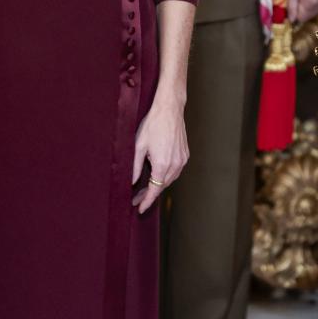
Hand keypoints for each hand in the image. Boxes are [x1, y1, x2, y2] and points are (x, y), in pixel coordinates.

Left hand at [131, 93, 188, 213]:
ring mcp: (182, 160)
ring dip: (158, 185)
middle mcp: (175, 164)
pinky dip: (166, 176)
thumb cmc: (152, 125)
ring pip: (170, 179)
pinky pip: (175, 171)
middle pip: (162, 186)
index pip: (154, 190)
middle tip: (137, 199)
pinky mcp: (185, 155)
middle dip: (150, 194)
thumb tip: (131, 182)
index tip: (140, 209)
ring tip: (145, 189)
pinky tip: (157, 175)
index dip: (147, 201)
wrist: (169, 109)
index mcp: (162, 164)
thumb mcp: (138, 146)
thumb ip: (134, 166)